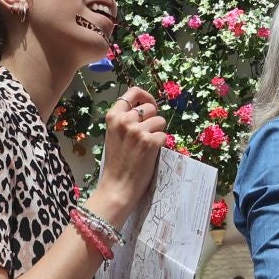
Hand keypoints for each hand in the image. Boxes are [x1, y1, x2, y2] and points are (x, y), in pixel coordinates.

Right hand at [92, 87, 165, 224]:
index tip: (150, 104)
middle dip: (152, 119)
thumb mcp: (114, 134)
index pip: (133, 92)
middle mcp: (125, 120)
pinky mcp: (150, 142)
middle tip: (147, 134)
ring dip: (158, 132)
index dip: (145, 96)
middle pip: (150, 107)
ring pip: (160, 121)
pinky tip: (150, 154)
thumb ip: (125, 120)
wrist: (117, 186)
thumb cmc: (116, 162)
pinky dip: (161, 144)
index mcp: (113, 116)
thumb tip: (146, 107)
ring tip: (146, 146)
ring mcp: (138, 131)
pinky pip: (164, 135)